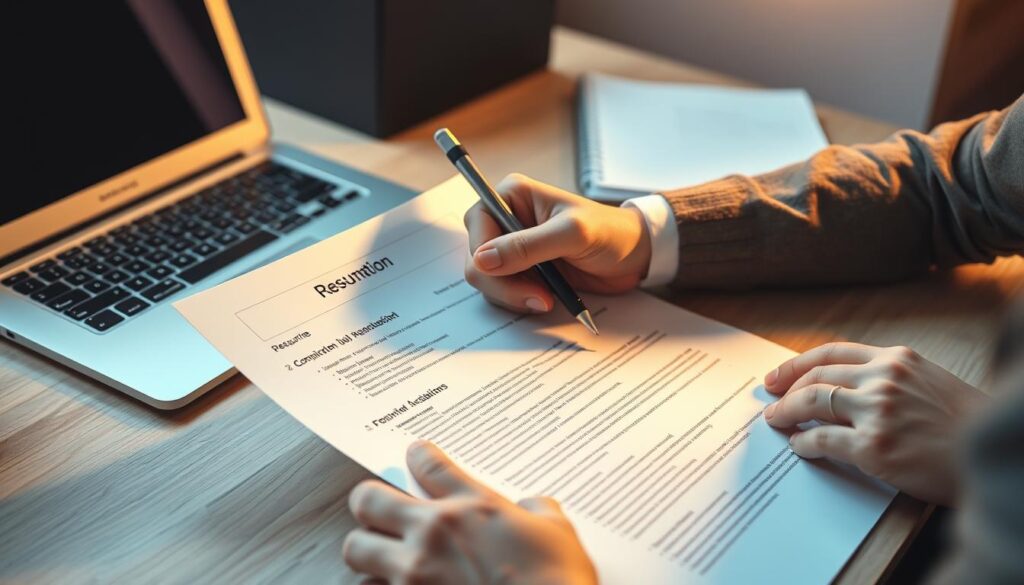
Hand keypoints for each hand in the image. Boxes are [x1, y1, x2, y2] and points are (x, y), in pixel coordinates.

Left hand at [343, 440, 597, 584]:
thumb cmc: (558, 581)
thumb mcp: (559, 533)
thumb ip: (539, 511)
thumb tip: (534, 507)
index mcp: (474, 506)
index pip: (427, 464)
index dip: (416, 455)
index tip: (414, 456)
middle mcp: (436, 532)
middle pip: (369, 498)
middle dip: (371, 502)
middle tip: (381, 508)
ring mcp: (416, 572)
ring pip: (357, 548)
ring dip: (368, 551)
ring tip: (380, 555)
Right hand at [463, 173, 651, 312]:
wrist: (634, 255)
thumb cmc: (609, 233)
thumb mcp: (572, 235)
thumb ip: (528, 246)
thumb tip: (482, 260)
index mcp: (511, 196)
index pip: (477, 227)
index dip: (488, 258)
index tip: (518, 278)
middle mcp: (506, 220)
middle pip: (477, 258)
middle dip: (503, 284)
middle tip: (539, 298)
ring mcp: (512, 248)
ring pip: (487, 280)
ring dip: (513, 296)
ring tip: (547, 299)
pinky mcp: (522, 271)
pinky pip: (503, 291)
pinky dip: (519, 301)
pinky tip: (546, 299)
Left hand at [762, 342, 988, 504]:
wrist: (994, 452)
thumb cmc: (962, 423)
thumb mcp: (926, 382)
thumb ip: (886, 378)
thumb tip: (837, 388)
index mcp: (896, 358)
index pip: (831, 353)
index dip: (796, 364)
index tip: (776, 376)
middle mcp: (884, 379)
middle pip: (816, 377)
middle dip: (786, 390)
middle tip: (771, 403)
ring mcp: (878, 412)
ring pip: (812, 403)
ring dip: (787, 413)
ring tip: (778, 423)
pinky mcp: (875, 447)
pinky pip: (821, 439)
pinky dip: (803, 442)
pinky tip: (800, 446)